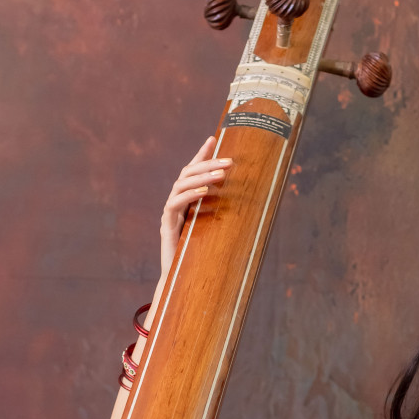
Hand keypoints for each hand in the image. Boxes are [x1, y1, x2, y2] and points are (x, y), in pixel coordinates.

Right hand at [160, 136, 231, 277]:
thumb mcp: (216, 230)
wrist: (181, 280)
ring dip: (202, 177)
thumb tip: (251, 202)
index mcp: (185, 201)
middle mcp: (175, 203)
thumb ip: (224, 215)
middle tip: (229, 161)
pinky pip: (175, 205)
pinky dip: (190, 196)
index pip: (191, 171)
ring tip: (221, 175)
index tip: (214, 138)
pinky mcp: (167, 226)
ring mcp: (169, 213)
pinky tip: (205, 192)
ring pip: (181, 185)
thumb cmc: (200, 255)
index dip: (201, 154)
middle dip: (207, 163)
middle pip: (186, 173)